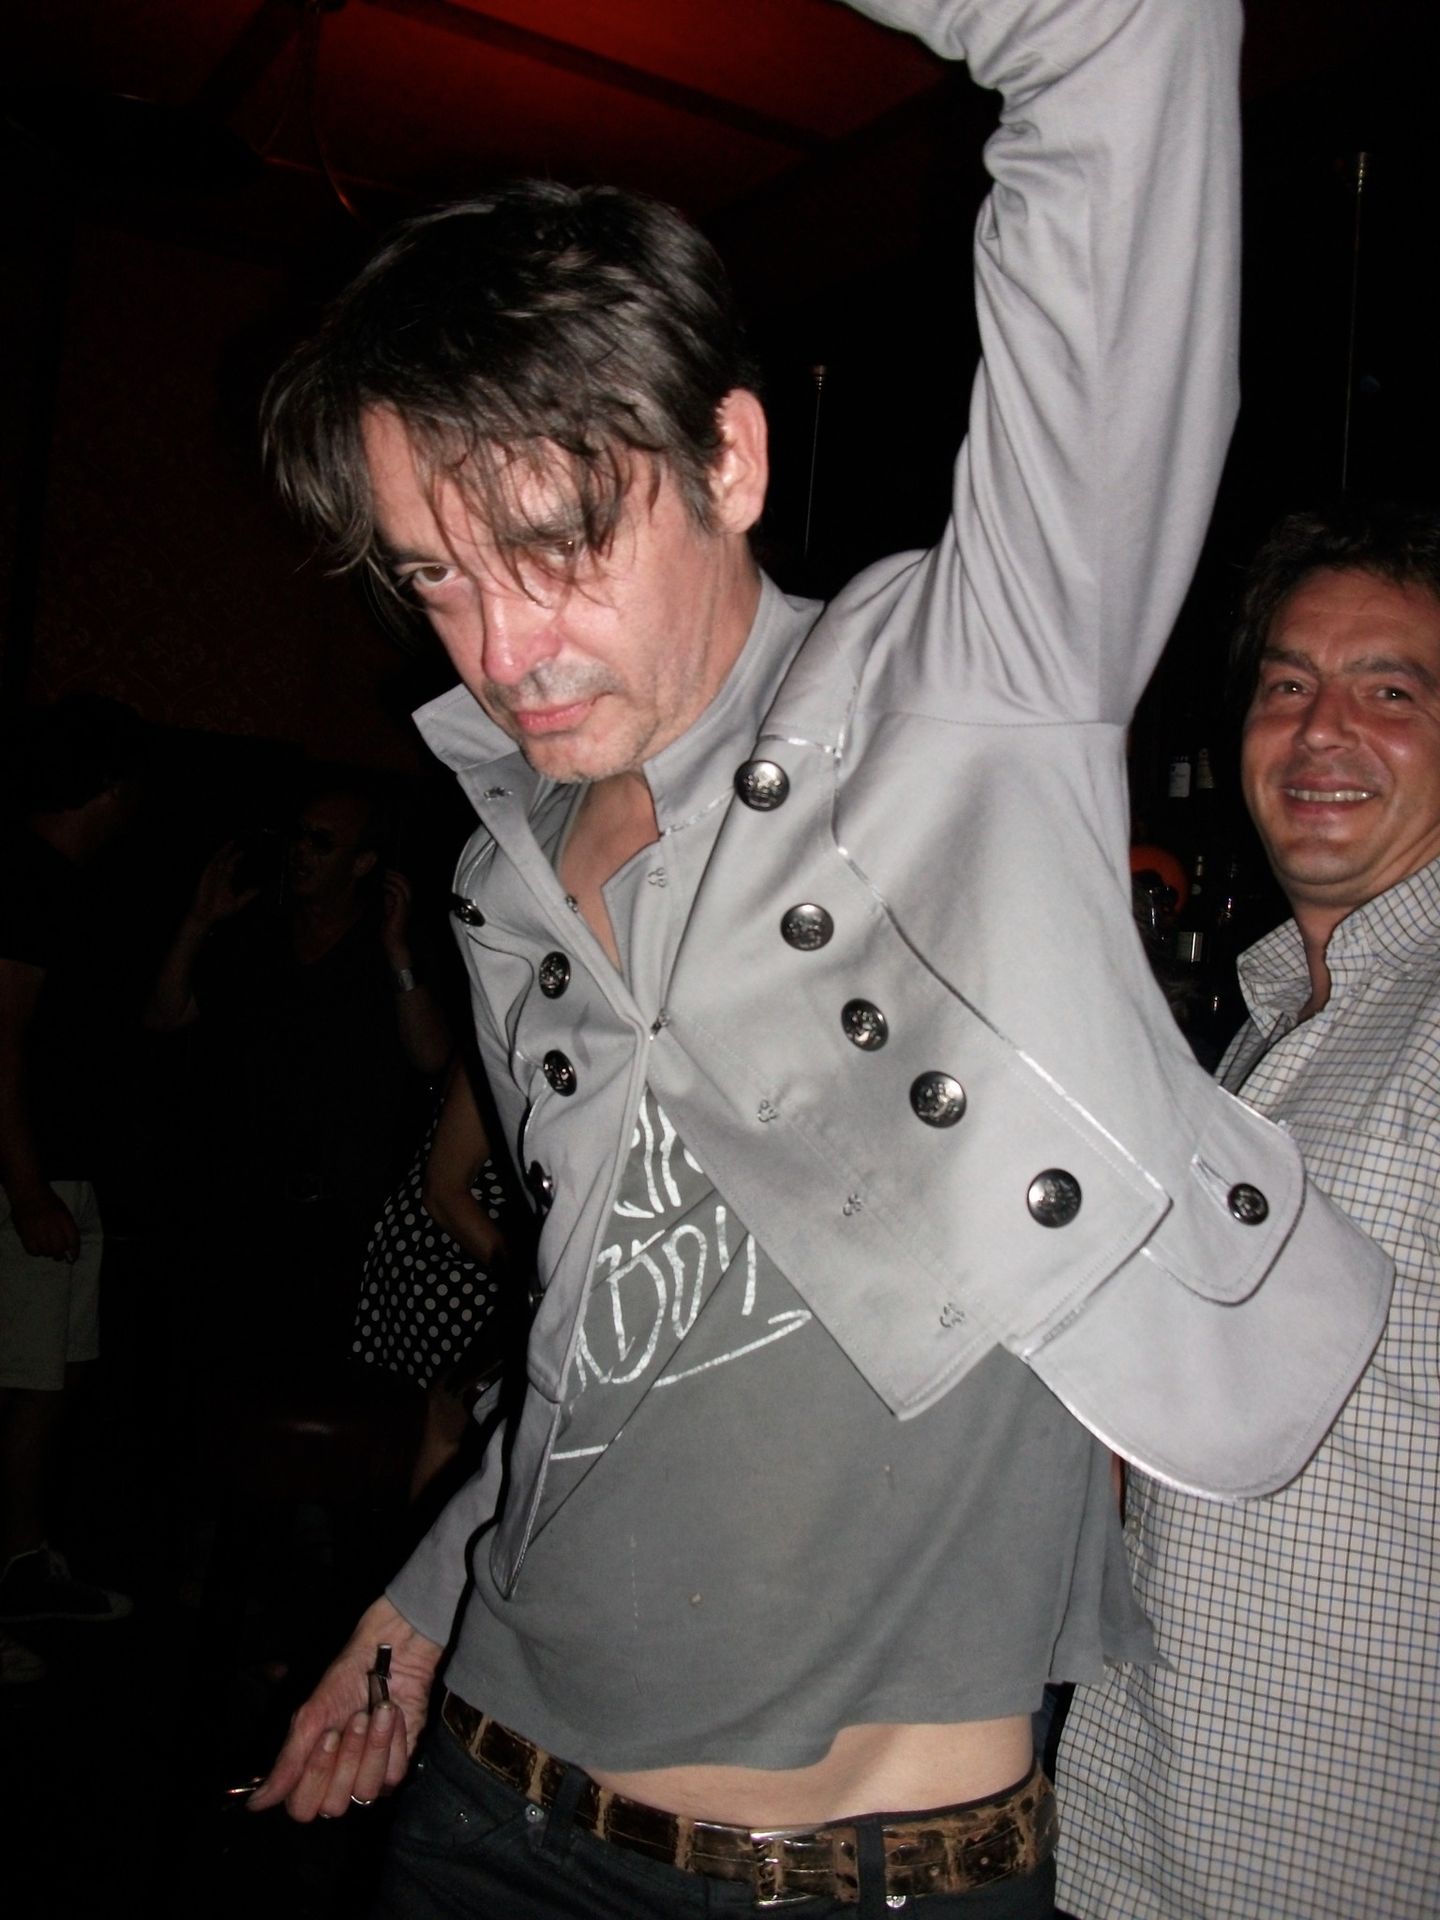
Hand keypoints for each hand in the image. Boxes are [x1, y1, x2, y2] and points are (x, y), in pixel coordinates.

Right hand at [10, 1186, 78, 1260]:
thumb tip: (71, 1248)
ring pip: (45, 1252)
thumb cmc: (49, 1202)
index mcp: (64, 1219)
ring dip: (47, 1253)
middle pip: (58, 1249)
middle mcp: (51, 1225)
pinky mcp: (25, 1234)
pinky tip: (37, 1247)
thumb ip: (68, 1229)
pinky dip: (36, 1252)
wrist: (29, 1194)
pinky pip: (32, 1251)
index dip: (74, 1251)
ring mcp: (37, 1230)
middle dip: (60, 1255)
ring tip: (46, 1248)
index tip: (73, 1257)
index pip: (73, 1240)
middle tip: (58, 1255)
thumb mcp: (64, 1212)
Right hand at [188, 841, 260, 930]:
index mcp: (224, 882)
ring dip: (222, 852)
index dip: (235, 858)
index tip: (242, 852)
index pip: (230, 866)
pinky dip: (214, 860)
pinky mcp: (205, 879)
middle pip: (223, 861)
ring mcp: (211, 877)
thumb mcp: (238, 903)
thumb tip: (259, 889)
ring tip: (229, 844)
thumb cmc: (219, 911)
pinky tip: (219, 854)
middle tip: (234, 842)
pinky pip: (209, 867)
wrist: (206, 916)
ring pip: (216, 861)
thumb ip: (247, 896)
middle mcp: (217, 877)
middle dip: (228, 851)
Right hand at [248, 1596, 442, 1821]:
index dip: (315, 1777)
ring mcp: (367, 1776)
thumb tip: (257, 1804)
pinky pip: (393, 1774)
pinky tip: (391, 1717)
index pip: (302, 1808)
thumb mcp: (310, 1720)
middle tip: (352, 1720)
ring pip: (366, 1791)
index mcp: (309, 1772)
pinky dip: (393, 1740)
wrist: (389, 1658)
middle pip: (334, 1806)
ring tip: (374, 1712)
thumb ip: (288, 1764)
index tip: (327, 1736)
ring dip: (372, 1746)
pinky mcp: (395, 1767)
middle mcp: (337, 1781)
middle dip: (346, 1758)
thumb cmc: (344, 1683)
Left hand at [378, 869, 412, 967]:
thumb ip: (389, 902)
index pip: (406, 886)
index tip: (387, 872)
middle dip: (396, 874)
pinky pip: (399, 893)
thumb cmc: (390, 930)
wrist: (394, 942)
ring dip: (394, 878)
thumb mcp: (389, 912)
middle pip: (407, 883)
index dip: (398, 877)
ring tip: (385, 875)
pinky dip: (391, 886)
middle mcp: (409, 903)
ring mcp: (407, 905)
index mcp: (407, 903)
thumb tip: (387, 892)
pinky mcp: (402, 908)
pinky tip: (384, 885)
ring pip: (405, 886)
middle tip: (386, 870)